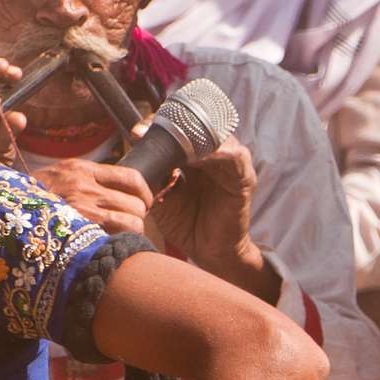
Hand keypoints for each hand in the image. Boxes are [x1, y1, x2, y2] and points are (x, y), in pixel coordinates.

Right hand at [26, 157, 157, 236]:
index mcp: (82, 169)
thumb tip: (118, 189)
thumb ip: (85, 179)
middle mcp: (85, 185)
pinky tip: (111, 245)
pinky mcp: (79, 229)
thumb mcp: (58, 175)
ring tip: (121, 236)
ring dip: (132, 232)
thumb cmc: (33, 198)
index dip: (145, 193)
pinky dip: (120, 242)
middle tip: (130, 223)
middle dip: (138, 216)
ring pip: (132, 222)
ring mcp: (82, 208)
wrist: (3, 210)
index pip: (131, 177)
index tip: (144, 203)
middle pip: (136, 203)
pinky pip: (116, 237)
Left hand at [149, 141, 280, 300]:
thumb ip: (152, 176)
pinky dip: (220, 152)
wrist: (208, 252)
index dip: (159, 127)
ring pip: (216, 137)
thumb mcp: (162, 198)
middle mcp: (213, 157)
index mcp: (193, 159)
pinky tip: (203, 153)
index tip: (137, 131)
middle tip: (151, 128)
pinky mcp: (244, 179)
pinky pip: (235, 157)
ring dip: (196, 136)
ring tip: (175, 137)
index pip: (178, 132)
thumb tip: (135, 153)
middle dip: (174, 126)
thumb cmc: (187, 226)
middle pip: (197, 128)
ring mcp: (230, 166)